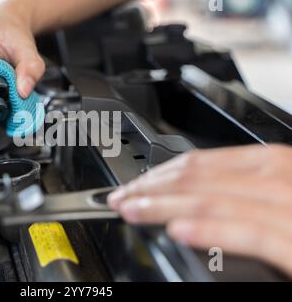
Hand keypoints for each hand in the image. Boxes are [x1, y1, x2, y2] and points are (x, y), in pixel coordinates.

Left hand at [107, 144, 291, 276]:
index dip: (164, 172)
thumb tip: (202, 201)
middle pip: (205, 176)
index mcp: (279, 168)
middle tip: (120, 196)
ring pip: (218, 199)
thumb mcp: (280, 196)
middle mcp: (286, 180)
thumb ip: (249, 194)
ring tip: (131, 209)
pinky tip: (177, 228)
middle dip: (154, 186)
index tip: (135, 183)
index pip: (209, 162)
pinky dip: (211, 228)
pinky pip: (251, 232)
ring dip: (166, 203)